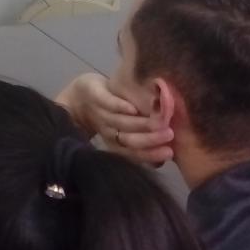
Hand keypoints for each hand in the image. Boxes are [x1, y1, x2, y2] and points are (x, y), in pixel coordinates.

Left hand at [55, 72, 172, 163]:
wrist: (78, 95)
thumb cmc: (109, 111)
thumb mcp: (125, 125)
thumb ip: (144, 134)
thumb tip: (172, 147)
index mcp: (115, 140)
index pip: (132, 152)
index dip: (150, 154)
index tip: (170, 152)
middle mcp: (108, 129)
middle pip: (128, 139)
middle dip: (150, 139)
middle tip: (170, 134)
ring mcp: (100, 112)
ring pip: (121, 122)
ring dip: (141, 123)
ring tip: (161, 121)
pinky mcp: (95, 95)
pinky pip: (107, 103)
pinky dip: (120, 107)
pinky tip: (133, 109)